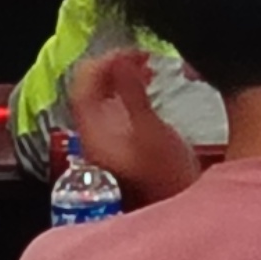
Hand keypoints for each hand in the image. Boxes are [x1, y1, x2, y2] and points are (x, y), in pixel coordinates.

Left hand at [66, 47, 201, 203]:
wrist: (177, 207)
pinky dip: (127, 90)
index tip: (132, 52)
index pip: (83, 82)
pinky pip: (114, 105)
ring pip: (103, 94)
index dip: (104, 61)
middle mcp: (93, 132)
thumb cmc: (167, 175)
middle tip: (142, 56)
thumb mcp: (151, 129)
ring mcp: (105, 137)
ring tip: (148, 67)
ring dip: (121, 76)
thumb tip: (121, 59)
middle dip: (114, 65)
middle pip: (90, 86)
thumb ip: (132, 92)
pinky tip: (148, 85)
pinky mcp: (120, 140)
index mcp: (94, 129)